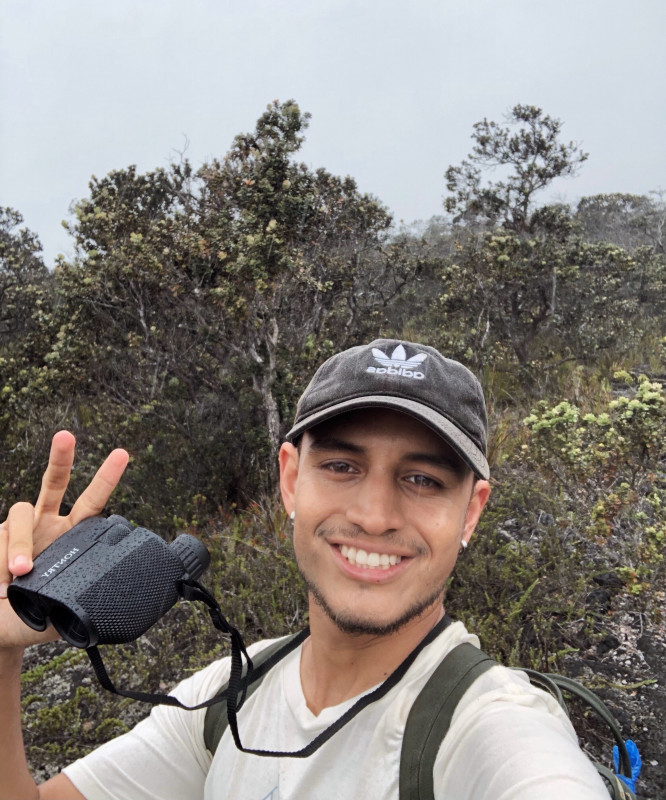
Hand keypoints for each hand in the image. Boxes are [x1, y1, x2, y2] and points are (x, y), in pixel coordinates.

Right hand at [0, 431, 128, 649]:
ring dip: (17, 545)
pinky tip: (0, 586)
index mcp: (71, 537)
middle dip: (61, 458)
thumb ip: (80, 600)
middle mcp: (45, 525)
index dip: (106, 479)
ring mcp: (17, 528)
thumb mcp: (63, 611)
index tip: (123, 453)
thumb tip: (102, 596)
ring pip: (19, 514)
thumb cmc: (31, 617)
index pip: (92, 504)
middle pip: (54, 482)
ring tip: (17, 574)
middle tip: (66, 436)